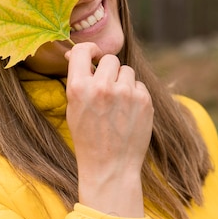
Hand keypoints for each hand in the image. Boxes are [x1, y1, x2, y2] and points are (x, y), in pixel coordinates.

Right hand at [65, 42, 153, 216]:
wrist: (110, 168)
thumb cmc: (87, 138)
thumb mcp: (73, 108)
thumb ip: (78, 80)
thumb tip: (82, 52)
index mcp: (79, 87)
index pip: (84, 50)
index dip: (89, 50)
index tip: (93, 56)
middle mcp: (102, 87)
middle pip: (110, 59)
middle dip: (108, 70)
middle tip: (106, 88)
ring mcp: (125, 93)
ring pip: (127, 71)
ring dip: (123, 82)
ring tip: (117, 104)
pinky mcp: (144, 101)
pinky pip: (140, 85)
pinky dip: (135, 95)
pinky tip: (128, 113)